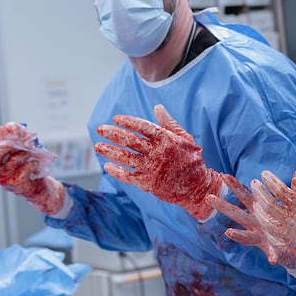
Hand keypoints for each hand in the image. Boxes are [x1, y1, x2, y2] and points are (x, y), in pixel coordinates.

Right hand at [0, 122, 65, 214]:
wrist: (42, 189)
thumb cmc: (30, 167)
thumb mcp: (23, 151)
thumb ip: (18, 139)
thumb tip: (14, 127)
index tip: (12, 126)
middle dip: (9, 144)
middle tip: (22, 136)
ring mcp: (4, 180)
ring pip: (14, 159)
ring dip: (26, 153)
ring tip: (33, 153)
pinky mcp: (16, 185)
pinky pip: (26, 168)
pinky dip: (34, 163)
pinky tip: (37, 166)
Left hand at [95, 104, 222, 219]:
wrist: (197, 187)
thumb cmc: (191, 159)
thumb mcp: (185, 138)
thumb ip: (169, 123)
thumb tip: (157, 107)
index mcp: (166, 140)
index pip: (143, 127)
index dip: (129, 122)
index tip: (116, 119)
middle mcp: (157, 153)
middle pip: (130, 141)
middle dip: (113, 134)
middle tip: (100, 129)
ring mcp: (152, 169)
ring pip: (126, 158)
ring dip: (110, 151)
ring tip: (98, 146)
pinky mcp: (148, 184)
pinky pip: (128, 176)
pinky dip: (117, 171)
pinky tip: (108, 166)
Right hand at [206, 174, 295, 271]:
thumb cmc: (293, 223)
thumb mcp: (295, 204)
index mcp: (260, 211)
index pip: (245, 196)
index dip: (236, 187)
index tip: (225, 176)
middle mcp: (256, 225)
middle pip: (237, 214)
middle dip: (223, 206)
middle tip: (208, 198)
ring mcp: (262, 238)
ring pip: (247, 236)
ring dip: (238, 235)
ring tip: (228, 232)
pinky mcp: (274, 251)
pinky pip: (273, 253)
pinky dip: (273, 256)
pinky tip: (273, 259)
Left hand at [251, 164, 295, 285]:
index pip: (283, 192)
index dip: (271, 182)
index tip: (264, 174)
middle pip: (271, 207)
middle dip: (260, 193)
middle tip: (255, 183)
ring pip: (269, 224)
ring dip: (260, 211)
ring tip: (256, 202)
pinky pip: (275, 239)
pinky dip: (267, 229)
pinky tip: (265, 222)